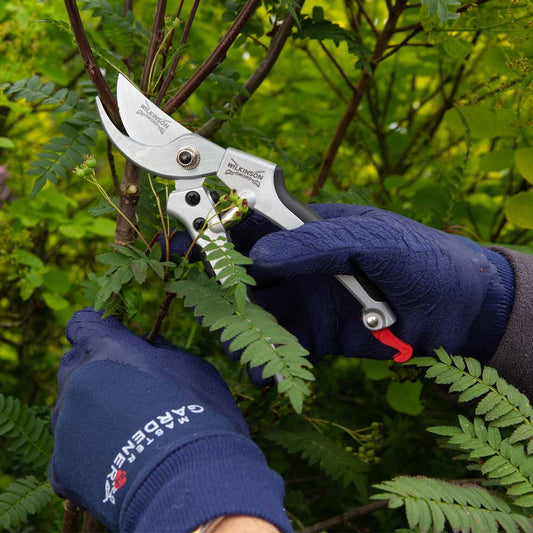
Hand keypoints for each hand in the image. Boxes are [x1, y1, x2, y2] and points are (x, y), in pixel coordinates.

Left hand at [50, 309, 290, 531]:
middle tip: (129, 391)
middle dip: (96, 373)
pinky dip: (90, 454)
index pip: (83, 323)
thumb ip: (162, 352)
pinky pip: (70, 452)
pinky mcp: (62, 465)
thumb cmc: (196, 408)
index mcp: (107, 348)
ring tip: (129, 433)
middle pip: (75, 367)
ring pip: (71, 409)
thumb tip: (153, 344)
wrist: (188, 473)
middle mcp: (76, 380)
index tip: (111, 338)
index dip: (95, 329)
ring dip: (93, 414)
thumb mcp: (191, 367)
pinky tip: (118, 461)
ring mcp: (65, 424)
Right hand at [168, 204, 513, 362]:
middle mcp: (297, 266)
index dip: (210, 226)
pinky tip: (266, 375)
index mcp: (305, 230)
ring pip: (253, 314)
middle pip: (239, 273)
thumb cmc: (420, 258)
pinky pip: (279, 348)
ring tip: (239, 348)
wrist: (459, 309)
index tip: (179, 236)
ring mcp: (304, 302)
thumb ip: (319, 243)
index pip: (246, 223)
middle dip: (216, 288)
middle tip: (204, 305)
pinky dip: (267, 362)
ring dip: (238, 330)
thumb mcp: (373, 239)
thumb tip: (262, 258)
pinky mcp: (315, 336)